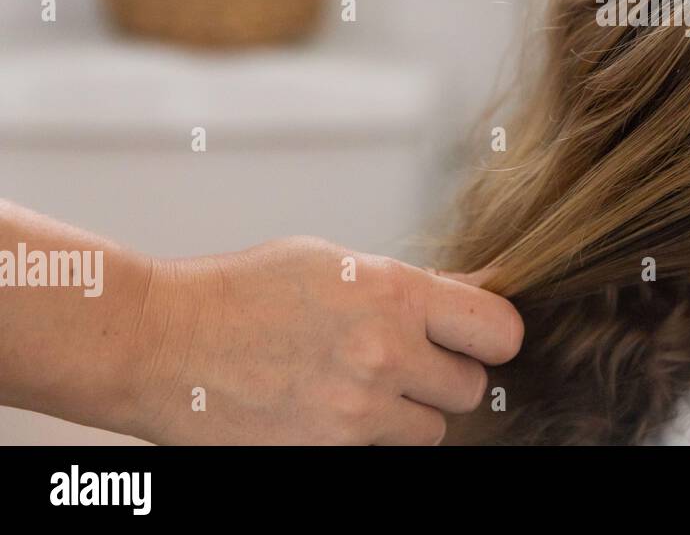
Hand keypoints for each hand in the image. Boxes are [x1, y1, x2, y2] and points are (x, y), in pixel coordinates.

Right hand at [124, 237, 521, 443]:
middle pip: (472, 388)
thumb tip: (472, 296)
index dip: (493, 336)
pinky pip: (381, 452)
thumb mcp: (336, 263)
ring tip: (362, 387)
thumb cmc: (241, 292)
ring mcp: (356, 411)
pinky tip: (329, 410)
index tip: (479, 339)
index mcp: (393, 293)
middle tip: (410, 363)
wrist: (161, 342)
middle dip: (446, 377)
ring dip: (410, 414)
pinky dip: (366, 439)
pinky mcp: (329, 453)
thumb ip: (410, 286)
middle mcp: (385, 353)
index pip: (500, 330)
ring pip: (432, 431)